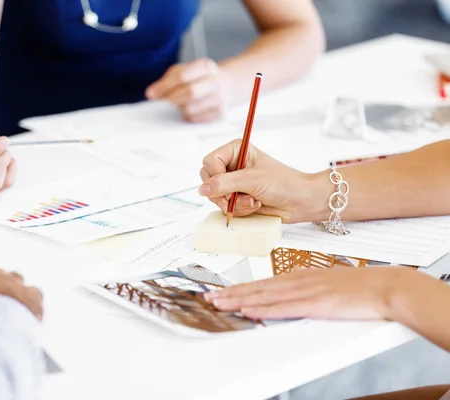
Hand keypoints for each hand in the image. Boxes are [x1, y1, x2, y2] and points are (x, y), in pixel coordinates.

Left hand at [146, 58, 229, 122]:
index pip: (182, 75)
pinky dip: (188, 115)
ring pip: (190, 108)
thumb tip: (152, 93)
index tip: (151, 94)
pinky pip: (195, 119)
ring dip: (181, 107)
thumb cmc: (200, 78)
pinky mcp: (219, 113)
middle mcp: (214, 81)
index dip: (164, 86)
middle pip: (190, 92)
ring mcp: (219, 98)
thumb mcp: (185, 71)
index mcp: (205, 66)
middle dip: (173, 98)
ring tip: (183, 102)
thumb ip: (167, 80)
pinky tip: (192, 108)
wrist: (227, 85)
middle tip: (167, 100)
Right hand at [199, 139, 314, 222]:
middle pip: (208, 180)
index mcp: (235, 150)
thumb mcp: (251, 180)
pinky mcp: (236, 198)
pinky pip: (225, 207)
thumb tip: (202, 190)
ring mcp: (233, 182)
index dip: (217, 176)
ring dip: (235, 203)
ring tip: (253, 200)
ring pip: (215, 196)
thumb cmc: (283, 183)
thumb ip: (224, 184)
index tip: (232, 184)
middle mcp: (232, 165)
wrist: (300, 201)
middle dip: (225, 193)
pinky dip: (239, 210)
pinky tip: (254, 205)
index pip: (209, 162)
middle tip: (240, 195)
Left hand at [205, 267, 414, 320]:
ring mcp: (305, 292)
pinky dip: (263, 310)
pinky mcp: (316, 304)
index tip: (221, 292)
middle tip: (208, 298)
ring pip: (264, 297)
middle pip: (257, 288)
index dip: (239, 288)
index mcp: (299, 276)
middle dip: (230, 293)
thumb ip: (306, 290)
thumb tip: (288, 298)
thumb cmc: (359, 287)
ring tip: (218, 304)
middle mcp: (297, 281)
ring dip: (239, 301)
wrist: (385, 286)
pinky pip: (284, 308)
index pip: (262, 283)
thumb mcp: (326, 284)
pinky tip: (249, 311)